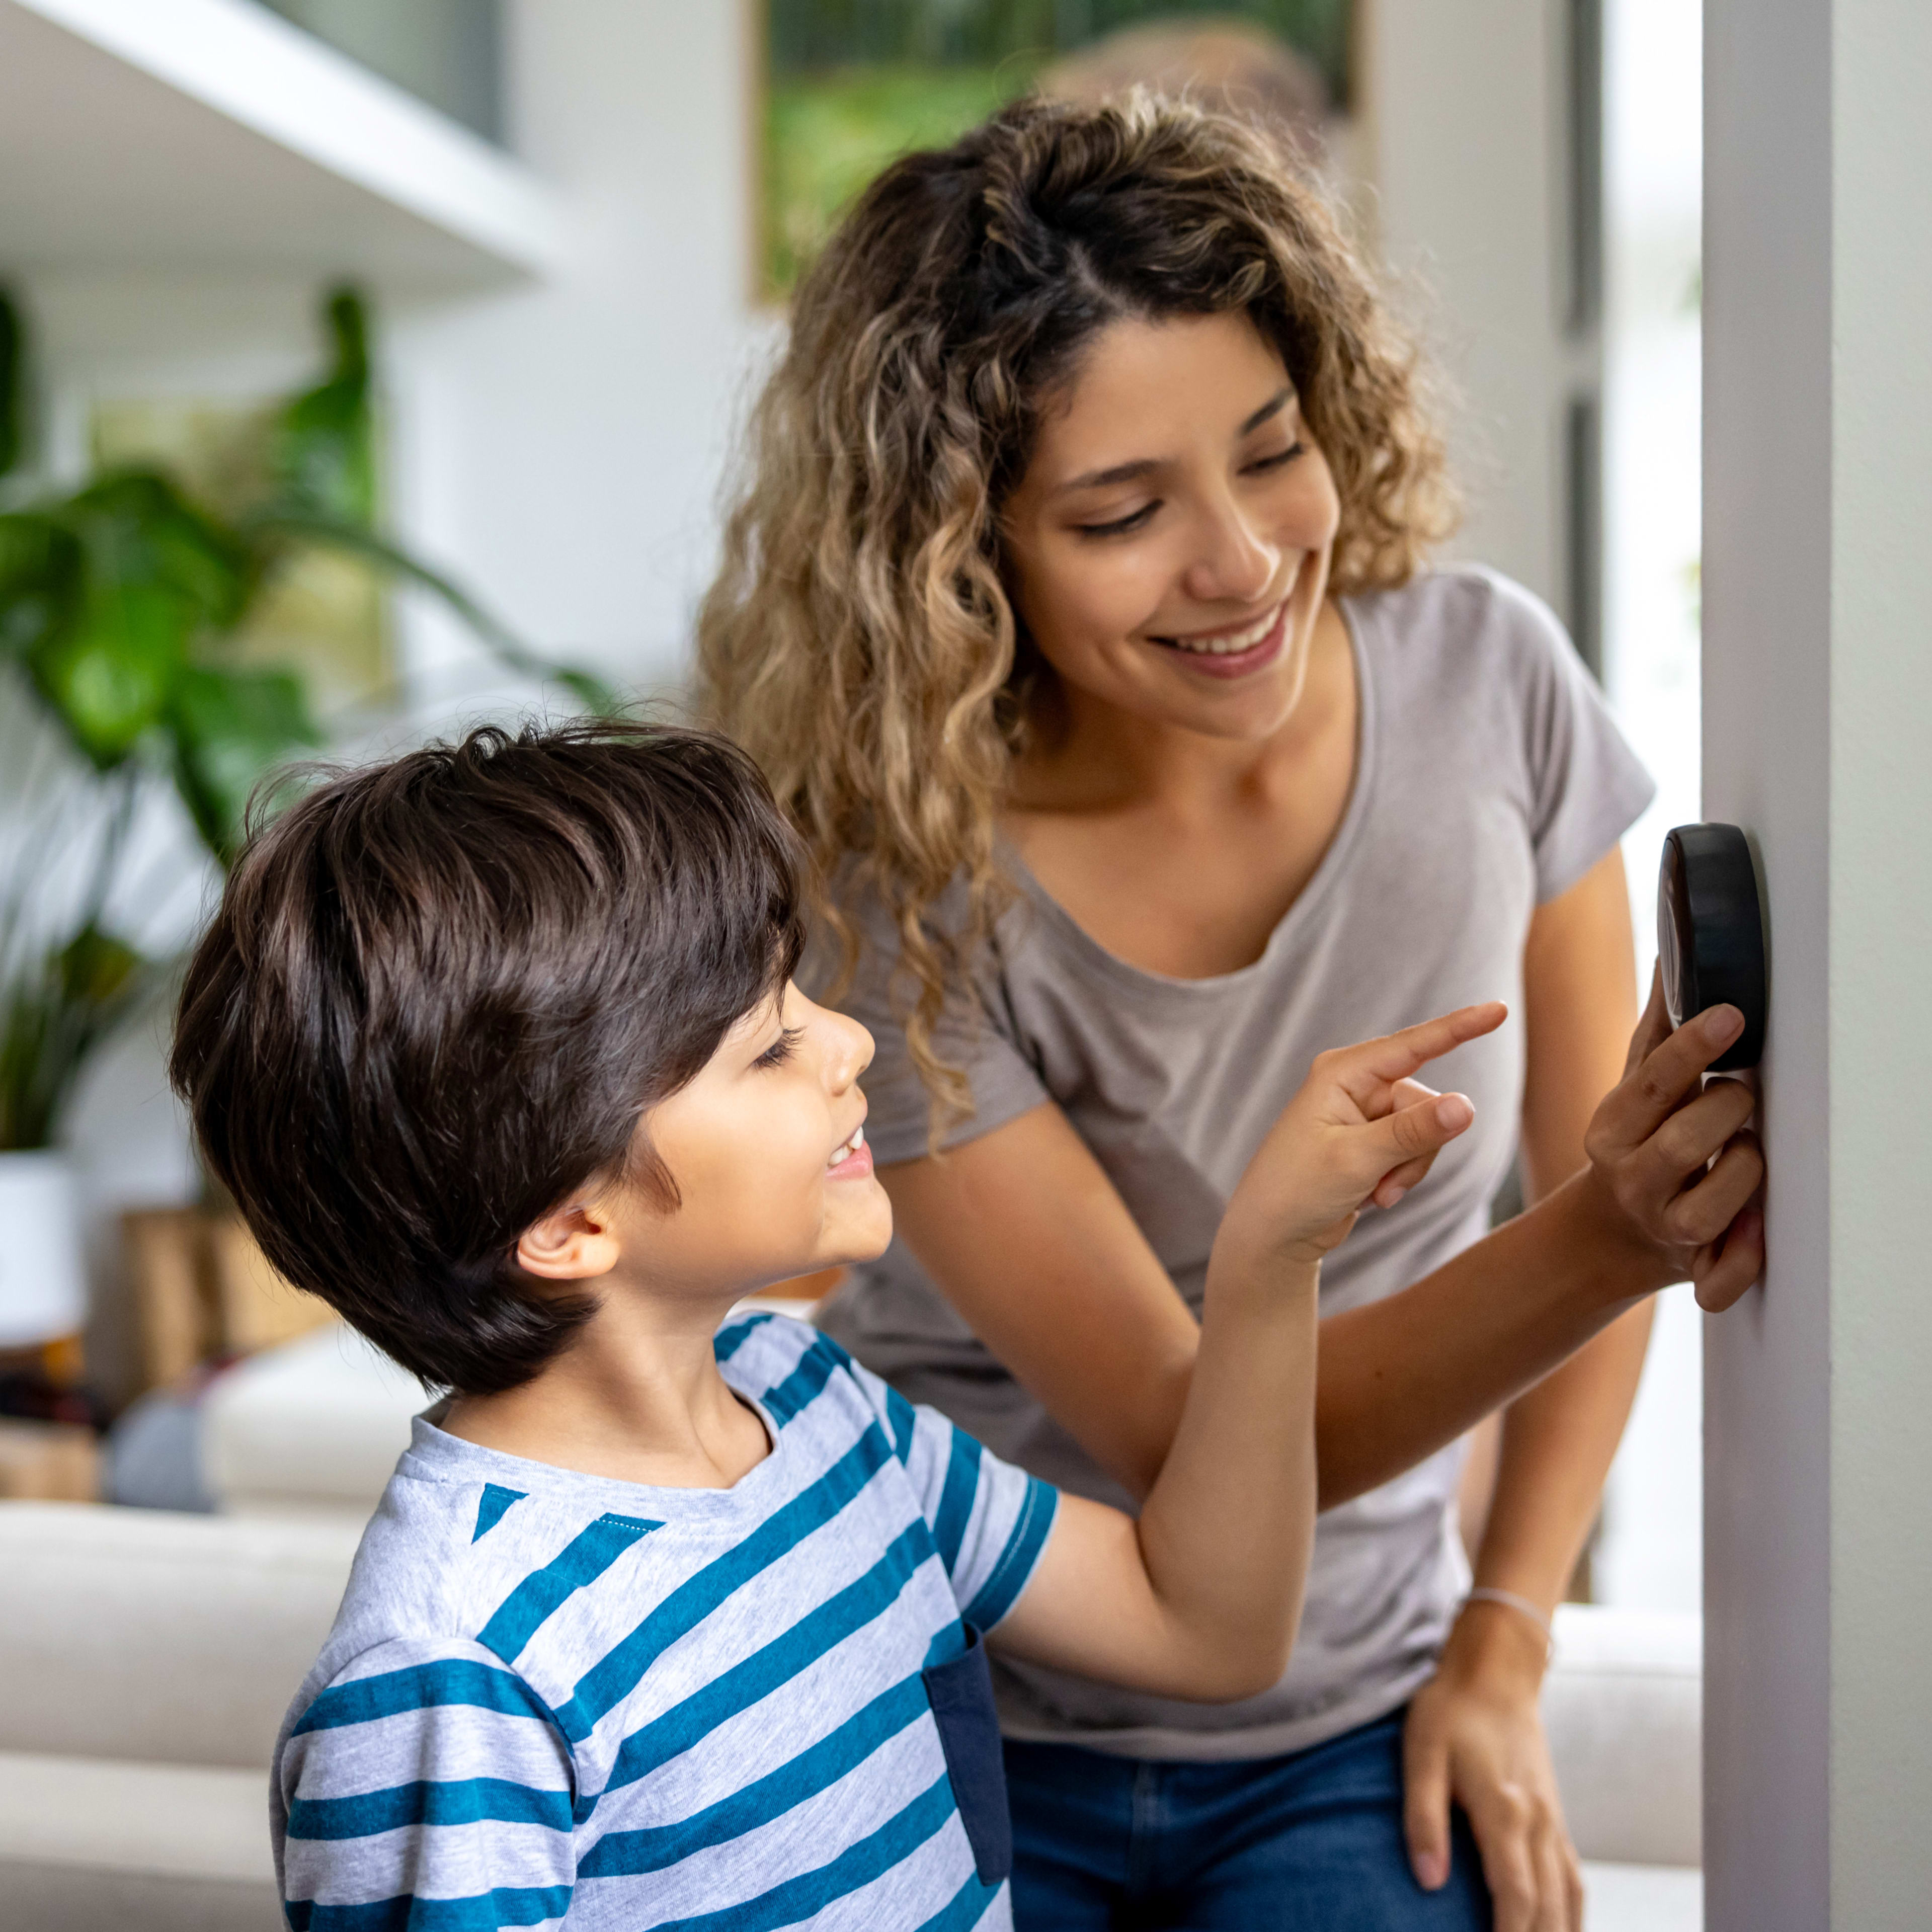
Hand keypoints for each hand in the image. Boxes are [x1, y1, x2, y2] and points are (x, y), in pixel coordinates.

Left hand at [1219, 1003, 1508, 1268]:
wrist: (1272, 1235)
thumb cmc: (1297, 1190)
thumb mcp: (1357, 1160)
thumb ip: (1414, 1132)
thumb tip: (1467, 1105)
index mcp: (1342, 1072)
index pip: (1413, 1045)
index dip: (1459, 1028)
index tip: (1500, 1010)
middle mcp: (1355, 1084)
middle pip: (1427, 1102)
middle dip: (1417, 1149)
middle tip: (1383, 1182)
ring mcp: (1365, 1112)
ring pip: (1427, 1131)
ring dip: (1409, 1170)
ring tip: (1374, 1193)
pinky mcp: (1373, 1140)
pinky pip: (1415, 1151)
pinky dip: (1401, 1178)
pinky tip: (1371, 1196)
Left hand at [1404, 1603, 1581, 1931]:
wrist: (1495, 1672)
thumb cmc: (1450, 1710)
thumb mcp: (1421, 1754)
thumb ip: (1423, 1817)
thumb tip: (1427, 1880)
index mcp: (1505, 1810)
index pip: (1516, 1896)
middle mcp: (1538, 1822)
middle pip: (1547, 1908)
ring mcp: (1553, 1822)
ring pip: (1568, 1898)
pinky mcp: (1555, 1817)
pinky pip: (1573, 1879)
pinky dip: (1571, 1913)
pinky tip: (1559, 1929)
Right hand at [1582, 968, 1765, 1309]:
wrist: (1612, 1233)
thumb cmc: (1638, 1144)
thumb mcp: (1636, 1090)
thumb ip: (1656, 1030)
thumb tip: (1672, 951)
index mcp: (1611, 1129)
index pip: (1653, 1083)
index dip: (1693, 1047)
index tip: (1731, 1015)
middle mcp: (1630, 1179)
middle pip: (1686, 1142)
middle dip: (1729, 1109)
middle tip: (1743, 1095)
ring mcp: (1661, 1226)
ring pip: (1712, 1205)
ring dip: (1745, 1170)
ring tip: (1748, 1150)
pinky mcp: (1690, 1267)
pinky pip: (1721, 1275)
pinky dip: (1744, 1258)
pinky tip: (1754, 1227)